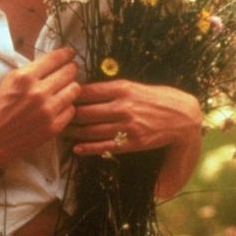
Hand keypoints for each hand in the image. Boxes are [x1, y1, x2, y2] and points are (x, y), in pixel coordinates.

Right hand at [0, 47, 80, 176]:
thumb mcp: (9, 82)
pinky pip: (71, 110)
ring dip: (70, 88)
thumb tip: (52, 60)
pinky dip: (66, 107)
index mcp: (24, 77)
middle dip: (70, 70)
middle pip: (69, 72)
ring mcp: (47, 110)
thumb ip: (30, 70)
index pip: (55, 58)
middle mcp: (38, 92)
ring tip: (64, 90)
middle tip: (69, 71)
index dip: (66, 54)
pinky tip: (58, 107)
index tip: (70, 53)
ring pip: (74, 90)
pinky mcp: (53, 127)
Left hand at [64, 80, 201, 156]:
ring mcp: (127, 126)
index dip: (70, 96)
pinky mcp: (133, 142)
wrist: (182, 116)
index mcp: (122, 88)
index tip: (59, 98)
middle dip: (67, 115)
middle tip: (54, 117)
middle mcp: (123, 106)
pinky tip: (77, 149)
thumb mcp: (135, 86)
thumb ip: (112, 89)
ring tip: (61, 134)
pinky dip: (88, 149)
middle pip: (85, 112)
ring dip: (74, 133)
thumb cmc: (157, 98)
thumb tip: (84, 90)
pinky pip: (105, 147)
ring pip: (92, 130)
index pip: (87, 91)